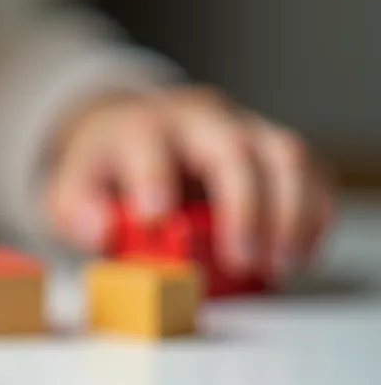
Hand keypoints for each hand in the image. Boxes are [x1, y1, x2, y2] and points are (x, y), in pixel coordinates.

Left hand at [44, 86, 332, 279]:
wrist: (132, 132)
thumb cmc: (105, 170)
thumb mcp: (70, 190)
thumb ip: (75, 210)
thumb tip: (99, 227)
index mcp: (140, 126)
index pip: (147, 143)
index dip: (152, 178)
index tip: (154, 219)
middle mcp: (197, 119)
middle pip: (232, 148)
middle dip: (242, 206)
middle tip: (240, 260)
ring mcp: (243, 127)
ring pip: (285, 154)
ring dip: (290, 214)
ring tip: (278, 266)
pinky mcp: (273, 147)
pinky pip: (311, 171)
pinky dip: (314, 213)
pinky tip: (300, 253)